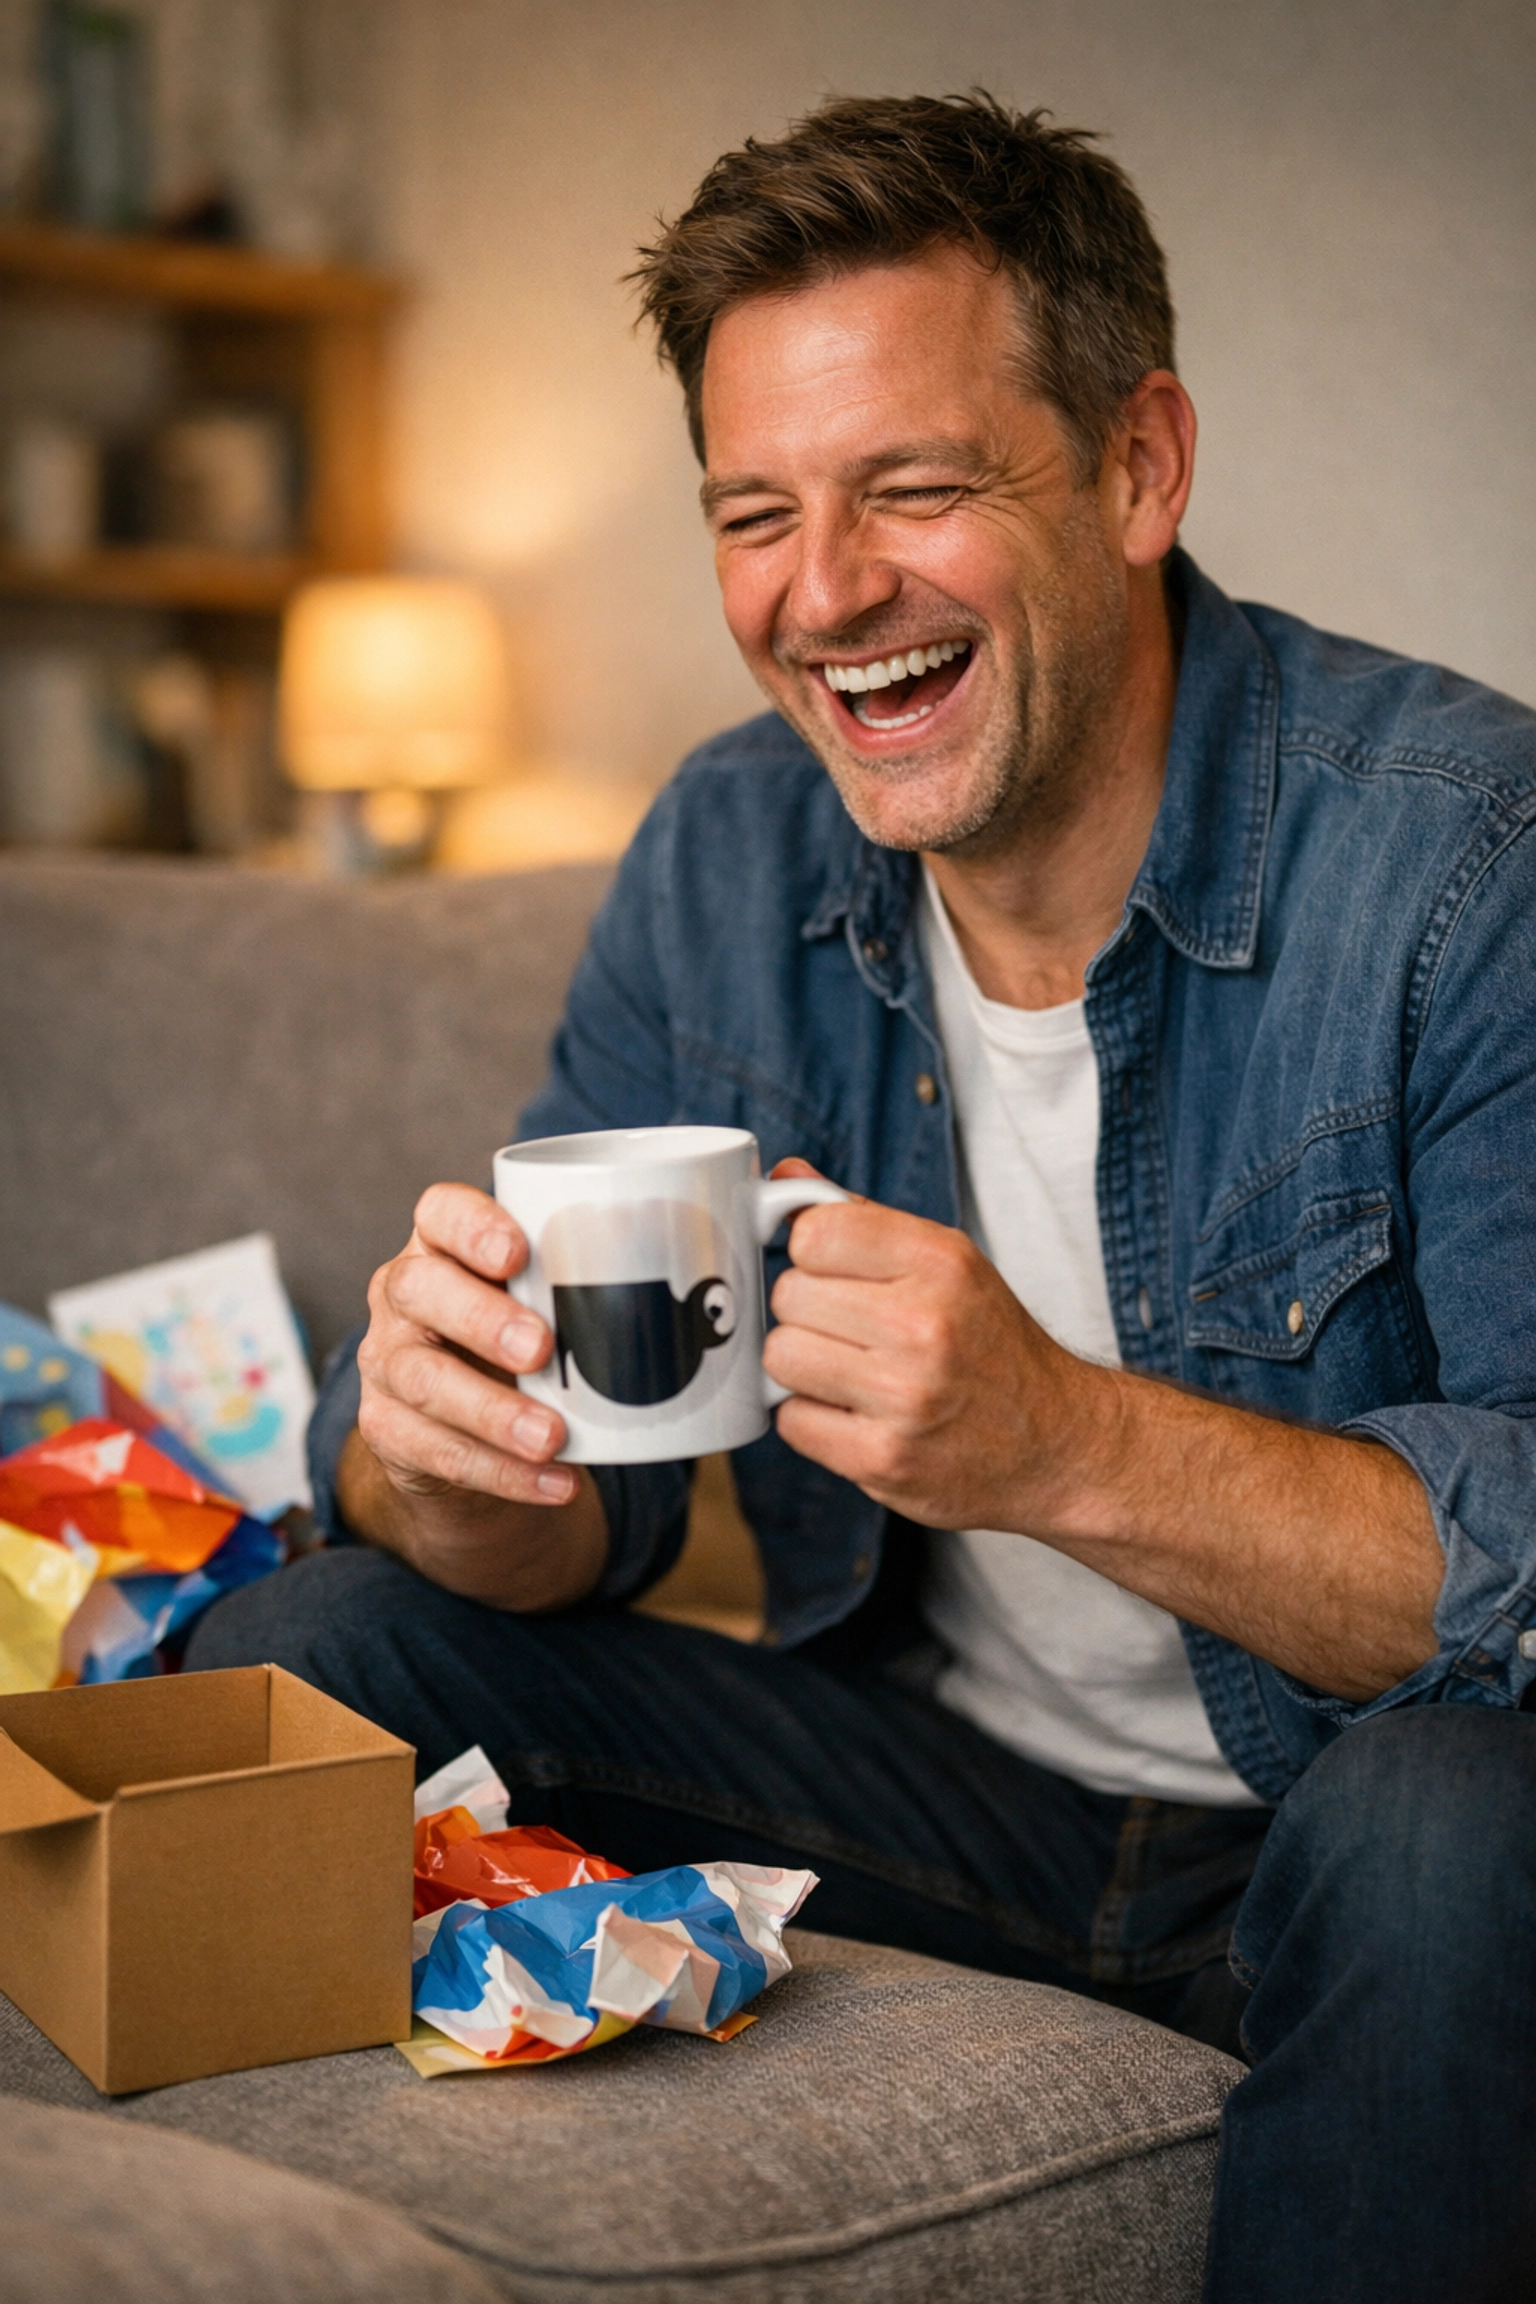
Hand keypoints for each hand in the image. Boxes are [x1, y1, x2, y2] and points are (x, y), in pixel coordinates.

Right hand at [345, 1183, 606, 1609]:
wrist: (482, 1427)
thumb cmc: (540, 1335)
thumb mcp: (568, 1293)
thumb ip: (639, 1256)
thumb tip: (764, 1207)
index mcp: (447, 1244)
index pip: (437, 1212)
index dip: (469, 1223)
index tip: (520, 1249)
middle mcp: (406, 1294)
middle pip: (417, 1288)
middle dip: (479, 1316)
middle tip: (542, 1347)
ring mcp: (390, 1363)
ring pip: (421, 1379)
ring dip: (490, 1410)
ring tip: (554, 1436)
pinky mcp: (392, 1431)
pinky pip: (434, 1452)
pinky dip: (500, 1472)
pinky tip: (556, 1483)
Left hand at [763, 1160, 1093, 1533]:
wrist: (1055, 1440)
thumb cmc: (989, 1343)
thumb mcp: (946, 1262)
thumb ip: (862, 1218)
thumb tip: (784, 1177)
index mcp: (940, 1262)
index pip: (813, 1234)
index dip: (812, 1253)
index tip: (834, 1271)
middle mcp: (925, 1326)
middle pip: (788, 1296)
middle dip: (809, 1312)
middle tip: (854, 1330)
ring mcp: (904, 1398)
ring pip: (780, 1357)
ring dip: (805, 1366)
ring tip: (853, 1372)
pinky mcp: (884, 1460)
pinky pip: (792, 1421)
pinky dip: (814, 1419)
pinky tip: (858, 1414)